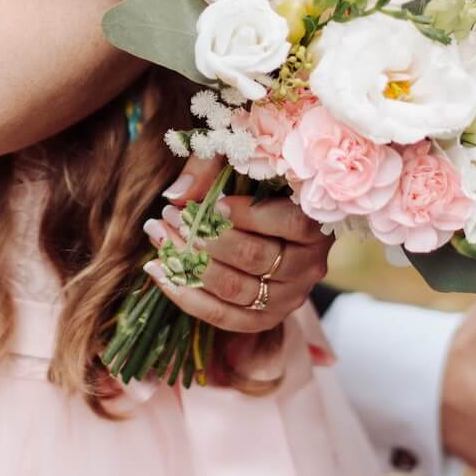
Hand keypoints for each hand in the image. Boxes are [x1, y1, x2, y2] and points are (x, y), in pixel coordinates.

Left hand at [144, 161, 329, 333]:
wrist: (268, 219)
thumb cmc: (254, 179)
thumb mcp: (238, 157)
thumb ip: (209, 167)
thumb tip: (177, 194)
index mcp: (316, 222)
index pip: (290, 223)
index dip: (251, 215)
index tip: (214, 204)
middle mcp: (309, 266)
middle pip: (257, 258)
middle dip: (207, 237)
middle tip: (170, 215)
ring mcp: (288, 297)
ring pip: (237, 290)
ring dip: (191, 265)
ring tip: (159, 236)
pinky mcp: (265, 318)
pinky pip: (225, 317)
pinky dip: (188, 297)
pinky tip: (158, 272)